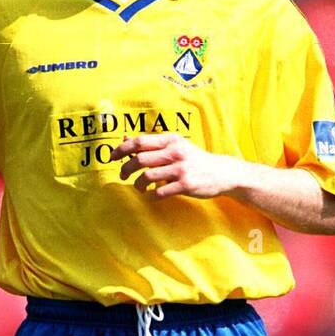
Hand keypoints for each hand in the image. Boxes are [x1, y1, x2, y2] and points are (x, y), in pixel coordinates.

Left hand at [110, 134, 238, 198]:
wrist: (222, 172)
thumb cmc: (194, 160)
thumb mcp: (176, 146)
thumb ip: (152, 145)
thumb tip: (124, 139)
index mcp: (171, 140)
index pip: (139, 141)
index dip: (121, 149)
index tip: (112, 158)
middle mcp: (175, 152)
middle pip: (139, 159)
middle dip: (125, 169)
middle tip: (122, 176)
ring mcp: (180, 169)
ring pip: (147, 177)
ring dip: (138, 185)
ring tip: (140, 188)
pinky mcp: (186, 185)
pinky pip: (160, 192)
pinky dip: (152, 196)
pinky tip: (152, 196)